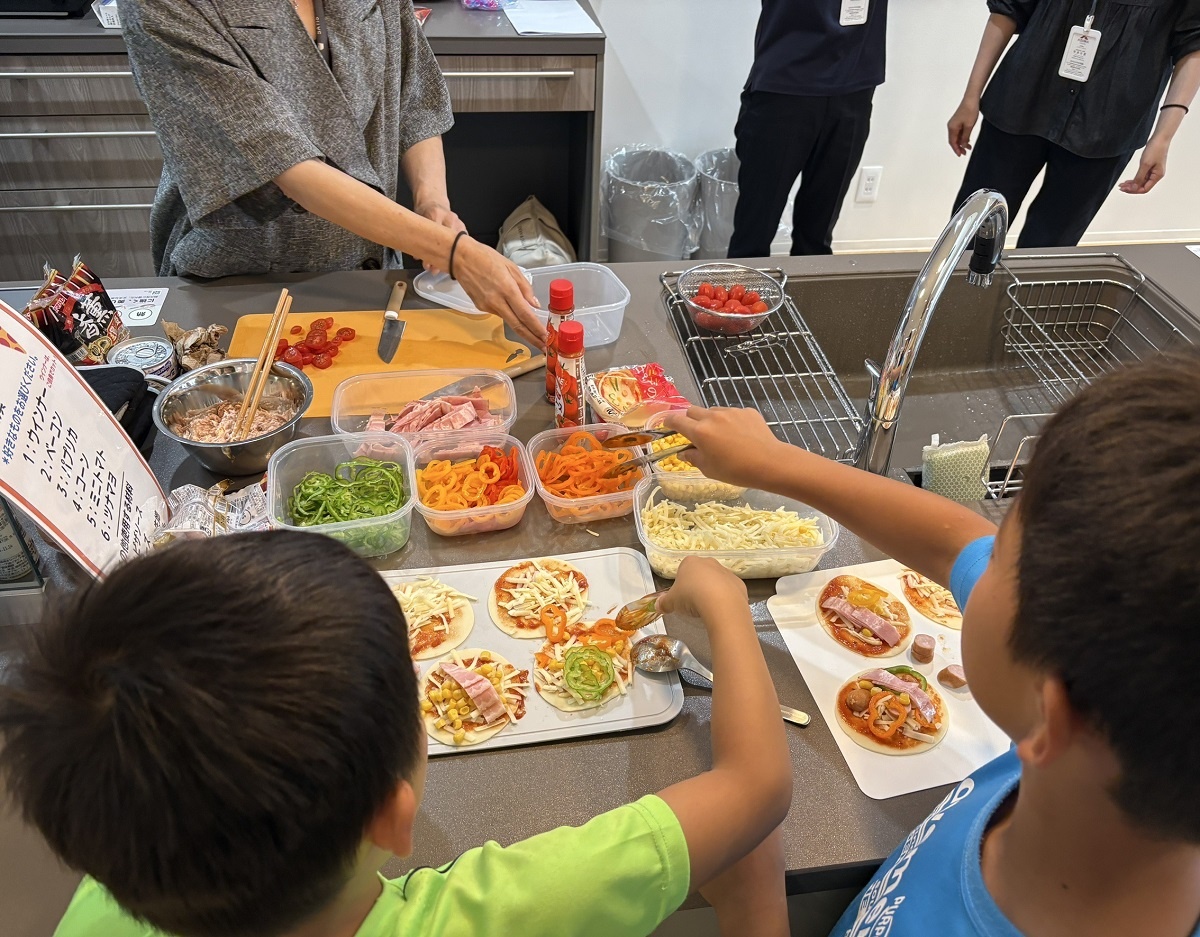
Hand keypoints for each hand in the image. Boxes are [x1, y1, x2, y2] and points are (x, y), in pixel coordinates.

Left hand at [415, 202, 466, 272]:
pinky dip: (456, 253)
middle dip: (440, 259)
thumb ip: (418, 237)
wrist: (434, 200)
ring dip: (448, 258)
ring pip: (455, 244)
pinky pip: (461, 242)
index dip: (430, 253)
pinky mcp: (463, 227)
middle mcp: (448, 218)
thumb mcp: (417, 220)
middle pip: (447, 242)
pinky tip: (451, 260)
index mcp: (435, 214)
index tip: (428, 264)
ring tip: (442, 268)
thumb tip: (417, 256)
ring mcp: (458, 222)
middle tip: (435, 270)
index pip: (434, 236)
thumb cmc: (425, 211)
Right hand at [451, 237, 545, 349]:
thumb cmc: (485, 257)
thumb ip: (525, 287)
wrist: (460, 258)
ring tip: (533, 330)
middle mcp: (496, 301)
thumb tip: (534, 304)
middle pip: (517, 326)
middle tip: (544, 347)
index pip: (525, 315)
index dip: (537, 329)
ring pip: (508, 320)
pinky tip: (509, 307)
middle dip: (532, 338)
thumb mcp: (511, 267)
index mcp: (507, 289)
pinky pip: (499, 313)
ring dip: (522, 327)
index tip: (546, 337)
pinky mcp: (480, 307)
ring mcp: (487, 306)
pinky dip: (508, 313)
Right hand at [657, 557, 747, 619]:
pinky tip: (721, 610)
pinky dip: (725, 599)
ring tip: (708, 609)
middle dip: (697, 587)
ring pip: (716, 582)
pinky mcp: (739, 583)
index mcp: (690, 562)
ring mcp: (726, 572)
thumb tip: (658, 606)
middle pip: (700, 574)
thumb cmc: (691, 596)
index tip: (681, 598)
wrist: (721, 603)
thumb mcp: (672, 602)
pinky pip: (729, 591)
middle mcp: (709, 562)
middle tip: (693, 604)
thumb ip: (664, 603)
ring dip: (712, 592)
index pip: (682, 570)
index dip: (681, 585)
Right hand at [661, 406, 788, 489]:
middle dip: (690, 420)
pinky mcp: (747, 411)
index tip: (667, 425)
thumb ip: (693, 458)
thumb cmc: (735, 470)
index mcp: (699, 431)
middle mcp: (712, 416)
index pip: (676, 420)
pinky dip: (730, 422)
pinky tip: (739, 436)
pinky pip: (732, 414)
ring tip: (721, 436)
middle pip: (692, 410)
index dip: (669, 421)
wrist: (769, 463)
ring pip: (713, 411)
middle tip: (695, 434)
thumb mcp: (708, 469)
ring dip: (711, 420)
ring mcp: (731, 412)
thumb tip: (684, 453)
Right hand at [947, 99, 979, 155]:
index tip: (960, 155)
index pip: (952, 142)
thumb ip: (965, 137)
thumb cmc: (970, 110)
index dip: (956, 149)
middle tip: (964, 153)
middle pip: (953, 140)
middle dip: (959, 147)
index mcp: (952, 128)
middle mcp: (951, 126)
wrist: (971, 99)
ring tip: (968, 147)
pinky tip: (968, 139)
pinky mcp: (958, 121)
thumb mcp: (969, 126)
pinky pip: (959, 132)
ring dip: (962, 142)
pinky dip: (963, 137)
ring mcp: (954, 123)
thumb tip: (963, 145)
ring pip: (957, 136)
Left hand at [1119, 138, 1168, 193]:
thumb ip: (1139, 177)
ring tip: (1122, 184)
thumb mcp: (1145, 164)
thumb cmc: (1156, 149)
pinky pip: (1141, 176)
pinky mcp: (1150, 167)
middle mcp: (1156, 175)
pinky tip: (1128, 180)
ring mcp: (1153, 171)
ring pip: (1141, 182)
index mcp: (1157, 176)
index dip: (1134, 190)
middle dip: (1131, 188)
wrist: (1160, 138)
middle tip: (1121, 187)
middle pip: (1142, 186)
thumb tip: (1134, 188)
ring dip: (1132, 184)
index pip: (1145, 189)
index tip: (1125, 189)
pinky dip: (1134, 179)